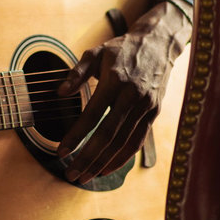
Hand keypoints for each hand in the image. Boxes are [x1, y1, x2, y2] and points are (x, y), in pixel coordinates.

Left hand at [56, 0, 189, 184]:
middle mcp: (132, 96)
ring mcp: (145, 106)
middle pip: (108, 135)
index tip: (61, 151)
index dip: (76, 136)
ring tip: (86, 176)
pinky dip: (122, 158)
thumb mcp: (95, 52)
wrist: (159, 43)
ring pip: (123, 142)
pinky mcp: (154, 113)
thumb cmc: (122, 48)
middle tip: (71, 174)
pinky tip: (107, 168)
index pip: (92, 115)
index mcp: (115, 81)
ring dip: (103, 163)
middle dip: (88, 158)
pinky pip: (137, 141)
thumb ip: (76, 73)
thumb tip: (60, 93)